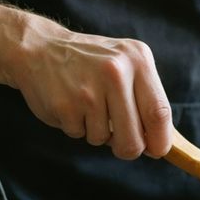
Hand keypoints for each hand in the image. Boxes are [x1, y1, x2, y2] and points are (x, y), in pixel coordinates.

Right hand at [5, 14, 172, 158]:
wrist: (39, 48)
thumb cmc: (91, 63)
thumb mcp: (124, 63)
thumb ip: (144, 96)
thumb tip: (159, 141)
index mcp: (138, 59)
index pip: (160, 112)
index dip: (160, 140)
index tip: (158, 151)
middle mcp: (116, 72)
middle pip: (134, 138)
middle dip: (129, 149)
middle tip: (122, 144)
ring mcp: (90, 89)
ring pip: (104, 139)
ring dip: (96, 133)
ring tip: (87, 107)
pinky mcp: (66, 104)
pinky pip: (80, 134)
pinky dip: (76, 127)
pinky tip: (70, 105)